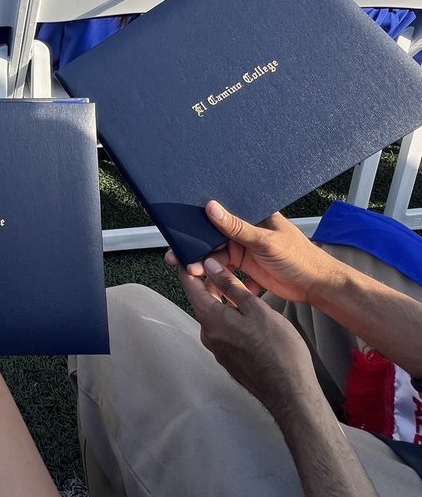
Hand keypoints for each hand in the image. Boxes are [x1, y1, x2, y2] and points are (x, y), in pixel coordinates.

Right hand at [166, 200, 340, 304]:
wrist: (318, 286)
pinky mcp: (247, 269)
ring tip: (195, 277)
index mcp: (252, 217)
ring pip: (218, 259)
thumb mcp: (265, 241)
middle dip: (197, 252)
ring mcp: (246, 251)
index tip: (180, 237)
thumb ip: (237, 227)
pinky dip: (220, 281)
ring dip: (207, 269)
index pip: (219, 217)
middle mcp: (246, 232)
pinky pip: (227, 274)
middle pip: (213, 240)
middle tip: (179, 262)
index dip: (198, 226)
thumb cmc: (299, 257)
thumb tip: (211, 207)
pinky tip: (213, 288)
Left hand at [179, 257, 320, 416]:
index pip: (189, 284)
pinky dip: (234, 317)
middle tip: (231, 265)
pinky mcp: (230, 358)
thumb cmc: (278, 350)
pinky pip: (226, 330)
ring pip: (217, 315)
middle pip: (203, 299)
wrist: (291, 393)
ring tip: (249, 288)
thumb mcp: (256, 308)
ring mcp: (219, 348)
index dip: (190, 265)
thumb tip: (209, 265)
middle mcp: (208, 334)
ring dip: (228, 299)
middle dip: (214, 281)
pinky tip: (252, 313)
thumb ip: (230, 285)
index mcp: (210, 319)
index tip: (196, 251)